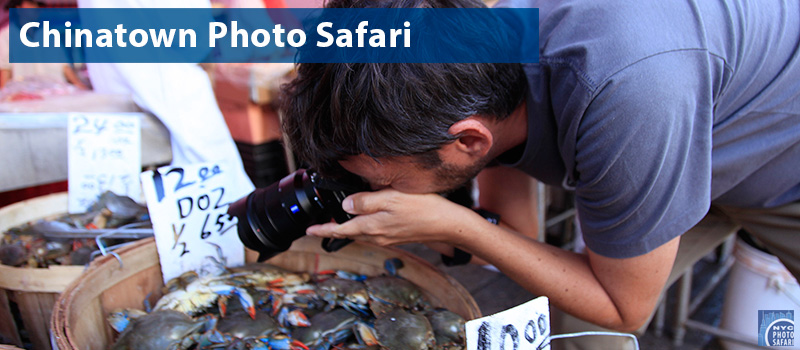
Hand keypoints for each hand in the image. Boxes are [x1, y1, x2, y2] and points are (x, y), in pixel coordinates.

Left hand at [306, 189, 479, 245]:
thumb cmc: (422, 209)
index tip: (308, 231)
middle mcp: (377, 235)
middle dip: (333, 229)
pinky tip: (367, 219)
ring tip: (339, 221)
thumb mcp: (390, 198)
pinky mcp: (397, 235)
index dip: (322, 229)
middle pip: (349, 233)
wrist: (447, 224)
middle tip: (319, 226)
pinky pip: (374, 231)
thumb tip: (346, 205)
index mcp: (371, 227)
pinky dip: (364, 226)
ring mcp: (388, 237)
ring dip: (348, 228)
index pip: (340, 229)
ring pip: (361, 233)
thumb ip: (366, 201)